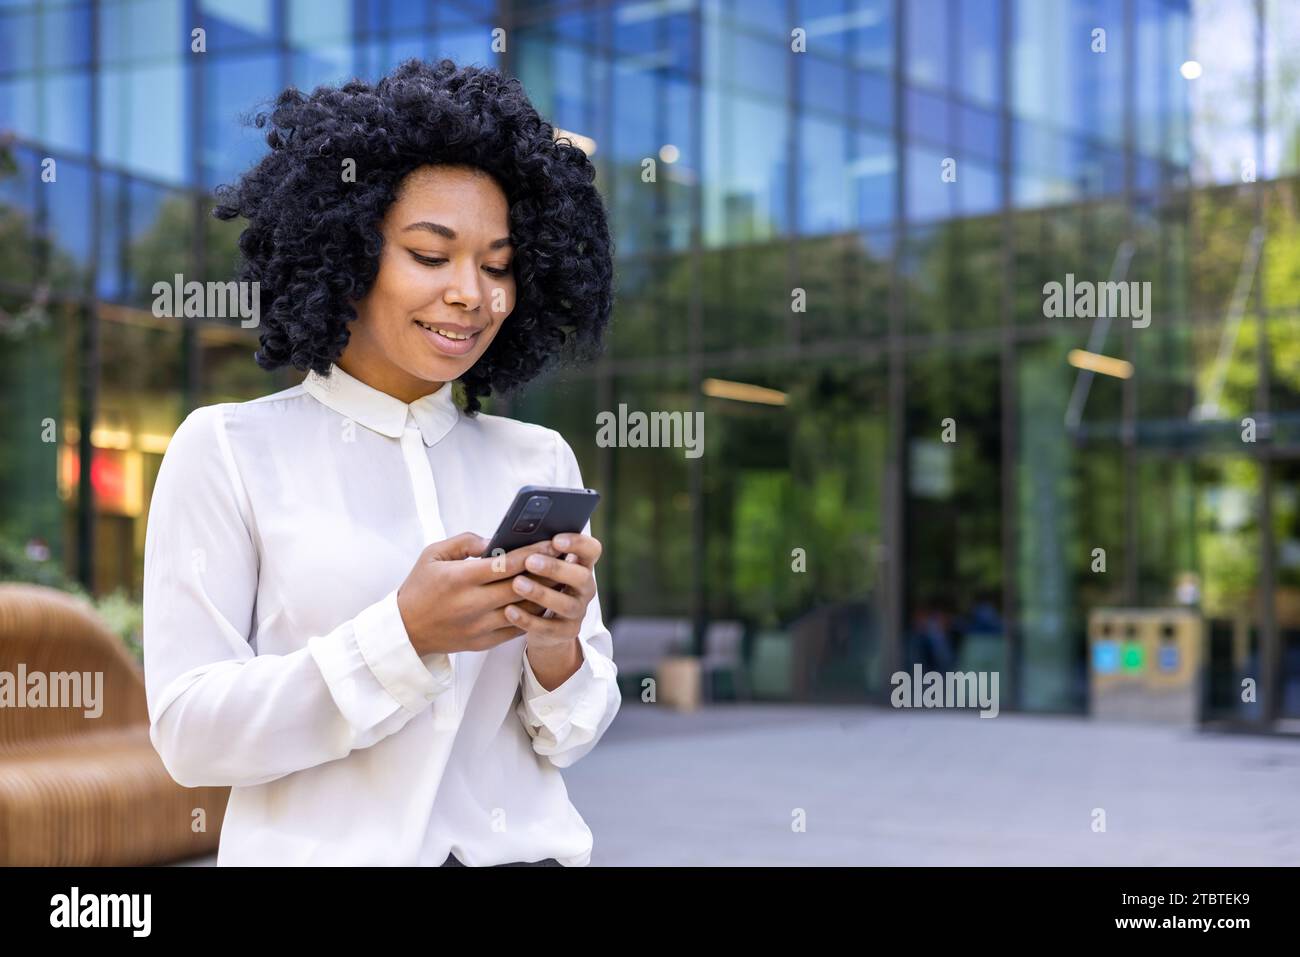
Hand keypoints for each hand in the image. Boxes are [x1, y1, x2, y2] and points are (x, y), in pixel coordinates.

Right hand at [395, 532, 558, 656]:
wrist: (405, 631)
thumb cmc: (420, 587)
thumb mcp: (432, 555)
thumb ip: (464, 542)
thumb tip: (494, 540)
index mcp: (461, 579)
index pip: (506, 564)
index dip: (533, 553)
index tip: (553, 543)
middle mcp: (473, 604)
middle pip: (522, 587)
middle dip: (548, 572)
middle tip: (567, 559)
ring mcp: (480, 626)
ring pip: (525, 610)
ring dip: (546, 594)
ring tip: (563, 579)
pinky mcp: (484, 642)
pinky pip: (517, 628)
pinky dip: (534, 615)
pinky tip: (545, 601)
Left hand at [505, 533, 601, 650]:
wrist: (547, 627)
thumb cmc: (539, 585)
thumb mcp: (541, 568)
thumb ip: (534, 553)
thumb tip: (508, 540)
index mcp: (581, 566)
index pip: (592, 549)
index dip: (578, 543)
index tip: (555, 540)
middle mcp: (585, 588)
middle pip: (582, 577)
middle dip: (556, 568)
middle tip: (530, 561)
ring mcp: (578, 612)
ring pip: (566, 604)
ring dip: (541, 593)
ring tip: (517, 584)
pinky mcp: (566, 633)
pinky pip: (549, 628)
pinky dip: (528, 619)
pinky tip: (509, 610)